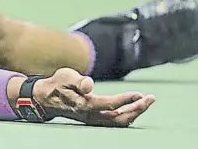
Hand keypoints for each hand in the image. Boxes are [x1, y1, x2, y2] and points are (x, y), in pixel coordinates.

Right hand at [33, 68, 154, 126]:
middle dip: (137, 109)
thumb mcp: (64, 76)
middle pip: (119, 118)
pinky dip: (126, 115)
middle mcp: (91, 115)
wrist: (46, 97)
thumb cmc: (57, 83)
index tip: (139, 93)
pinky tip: (133, 108)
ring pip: (118, 122)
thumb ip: (78, 80)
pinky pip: (114, 121)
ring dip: (134, 112)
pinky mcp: (94, 118)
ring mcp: (93, 119)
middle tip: (151, 99)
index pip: (111, 105)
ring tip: (146, 102)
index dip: (126, 100)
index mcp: (85, 105)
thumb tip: (89, 84)